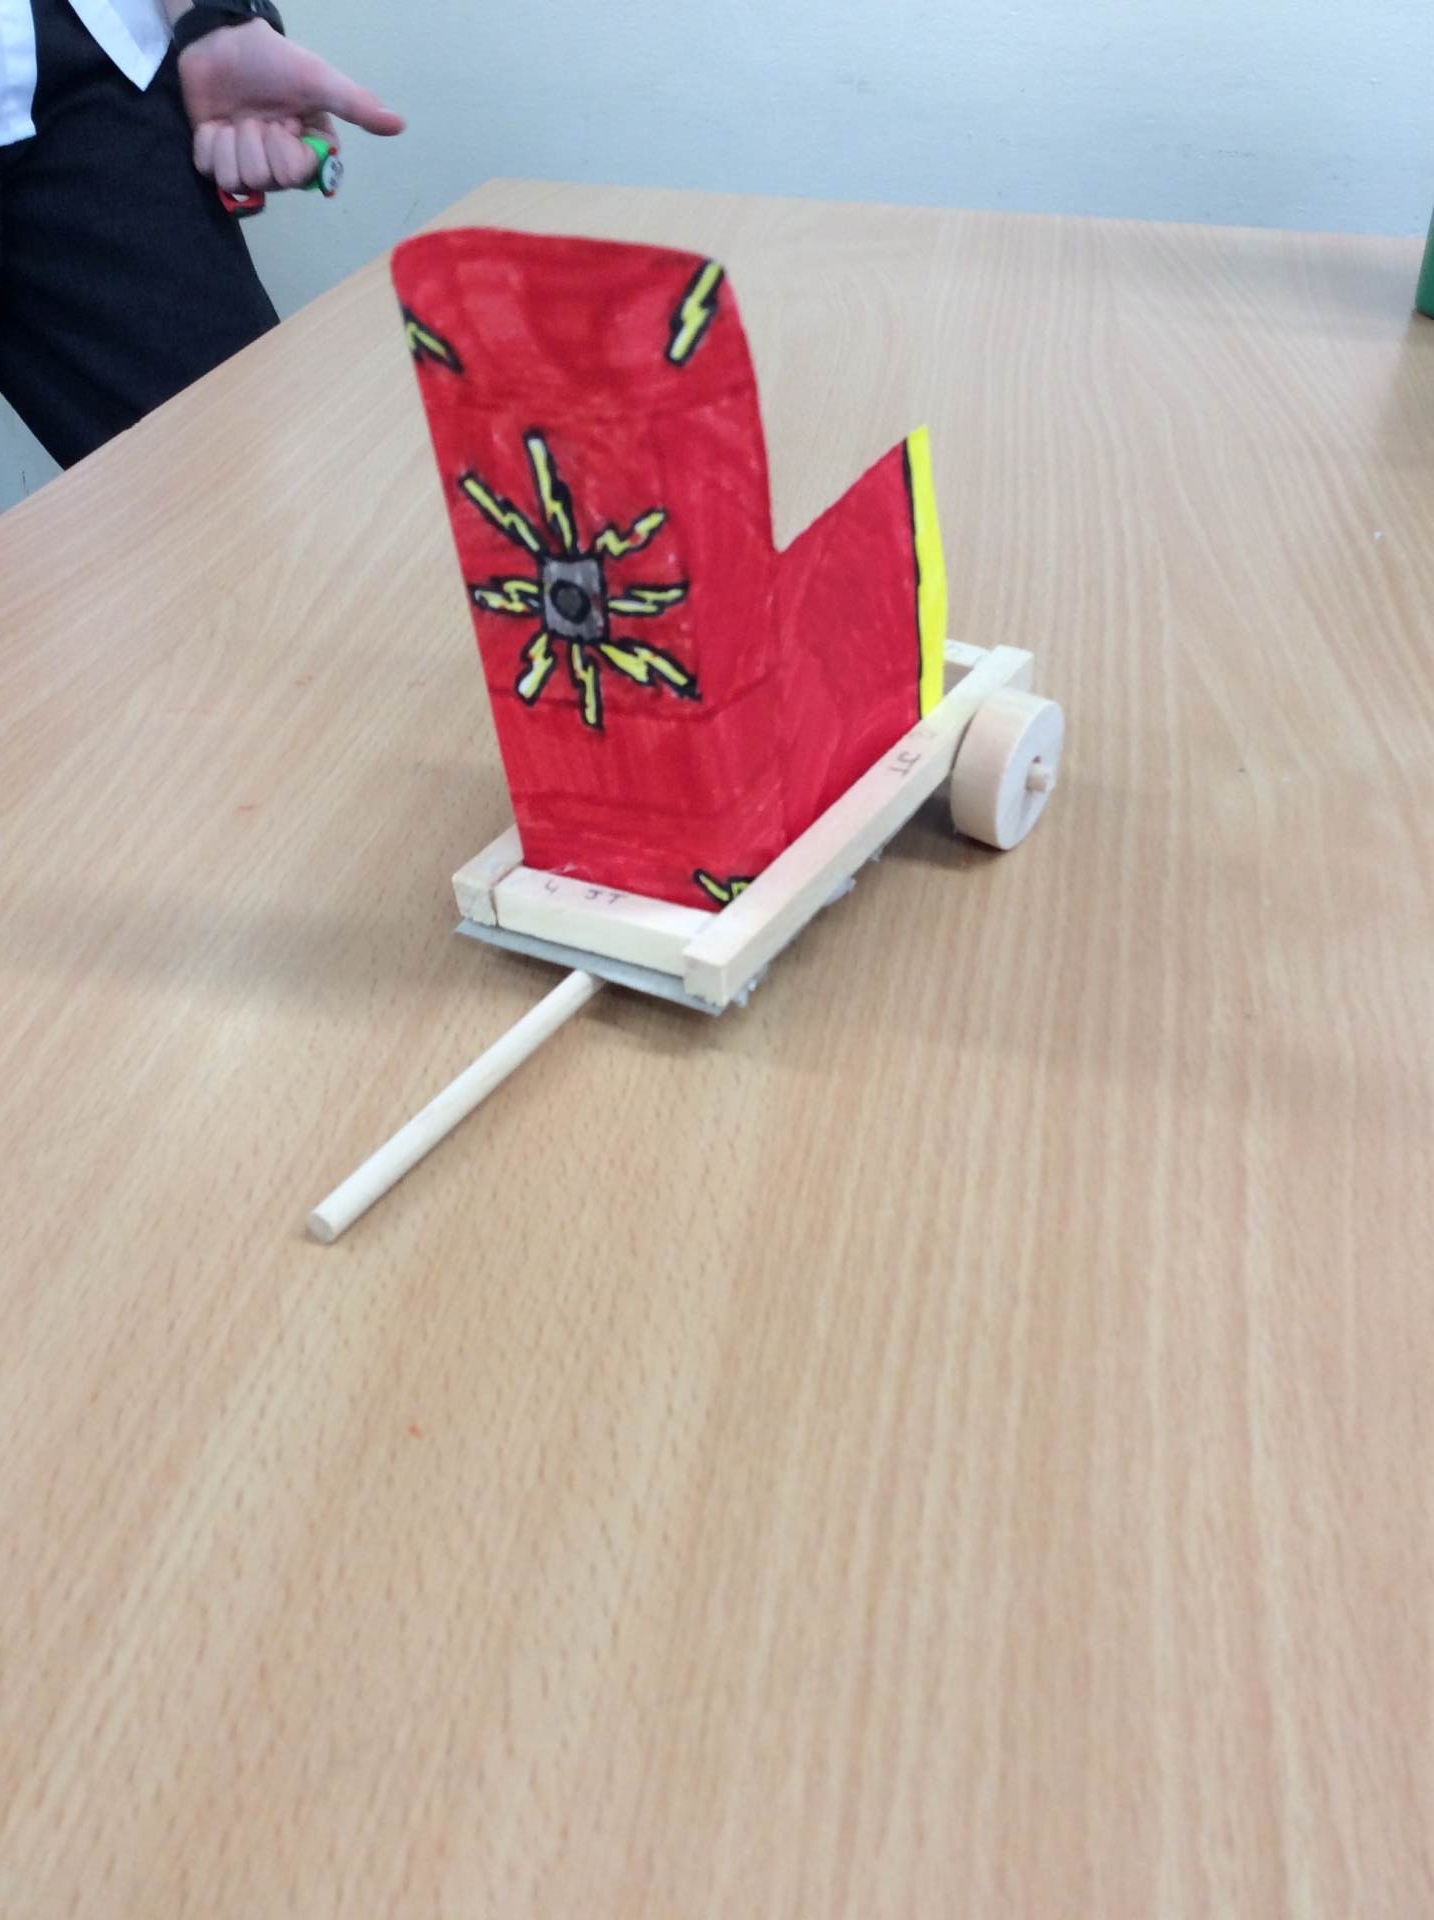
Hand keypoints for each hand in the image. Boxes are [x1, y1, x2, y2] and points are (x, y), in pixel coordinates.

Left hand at [179, 19, 403, 194]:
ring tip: (234, 118)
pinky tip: (215, 123)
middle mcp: (279, 165)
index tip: (284, 121)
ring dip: (231, 142)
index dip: (286, 150)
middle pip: (265, 181)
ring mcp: (246, 164)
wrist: (220, 40)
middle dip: (256, 141)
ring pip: (236, 180)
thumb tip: (399, 124)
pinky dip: (209, 143)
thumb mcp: (318, 81)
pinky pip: (209, 171)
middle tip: (257, 116)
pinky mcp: (214, 159)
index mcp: (307, 151)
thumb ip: (355, 105)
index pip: (298, 177)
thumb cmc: (272, 60)